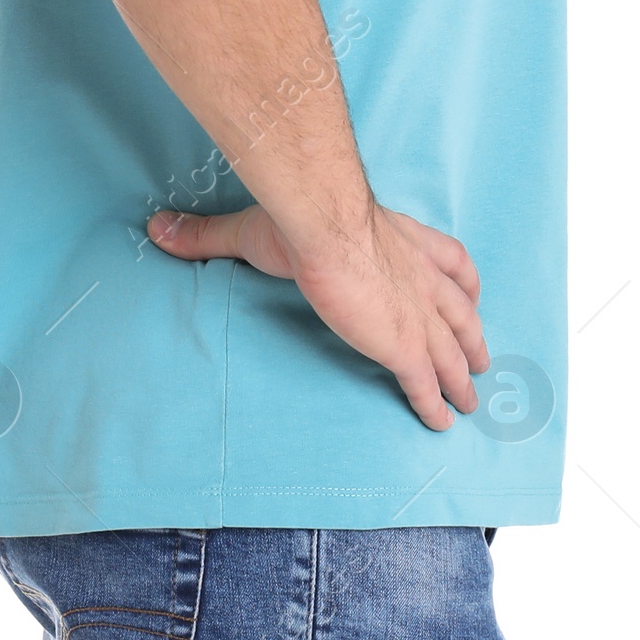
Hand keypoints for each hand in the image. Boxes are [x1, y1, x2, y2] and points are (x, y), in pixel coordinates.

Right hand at [147, 201, 488, 430]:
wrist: (324, 226)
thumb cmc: (301, 216)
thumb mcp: (258, 223)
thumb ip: (209, 233)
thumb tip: (158, 227)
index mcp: (403, 242)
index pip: (449, 260)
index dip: (462, 281)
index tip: (472, 294)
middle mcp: (422, 277)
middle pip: (462, 312)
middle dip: (473, 337)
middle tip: (481, 358)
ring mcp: (417, 314)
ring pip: (453, 352)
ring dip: (464, 375)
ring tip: (471, 397)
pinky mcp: (404, 345)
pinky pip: (426, 385)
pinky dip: (435, 405)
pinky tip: (441, 423)